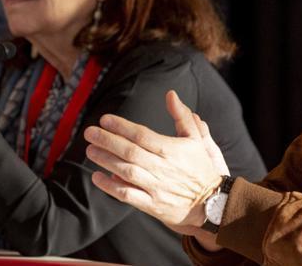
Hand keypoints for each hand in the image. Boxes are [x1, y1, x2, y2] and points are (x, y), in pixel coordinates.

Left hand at [84, 91, 227, 229]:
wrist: (212, 203)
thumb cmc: (201, 168)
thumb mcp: (196, 138)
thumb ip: (182, 115)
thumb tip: (170, 95)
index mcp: (171, 150)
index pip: (141, 135)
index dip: (121, 126)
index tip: (105, 119)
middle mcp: (162, 168)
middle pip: (129, 152)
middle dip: (107, 141)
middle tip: (89, 133)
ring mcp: (156, 187)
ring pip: (126, 172)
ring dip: (106, 161)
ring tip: (90, 151)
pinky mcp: (152, 205)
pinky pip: (127, 195)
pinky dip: (111, 187)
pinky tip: (97, 177)